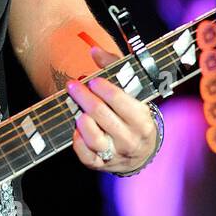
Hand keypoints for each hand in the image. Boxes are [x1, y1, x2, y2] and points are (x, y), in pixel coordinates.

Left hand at [67, 46, 157, 173]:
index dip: (103, 88)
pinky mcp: (102, 165)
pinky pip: (86, 156)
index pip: (120, 101)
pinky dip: (78, 143)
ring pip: (94, 139)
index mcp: (143, 120)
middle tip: (73, 86)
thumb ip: (115, 68)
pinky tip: (76, 129)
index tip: (92, 80)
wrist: (141, 151)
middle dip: (84, 98)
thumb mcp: (133, 92)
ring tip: (77, 111)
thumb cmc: (134, 115)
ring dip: (82, 122)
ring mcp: (116, 154)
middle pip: (102, 116)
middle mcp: (131, 139)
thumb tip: (94, 50)